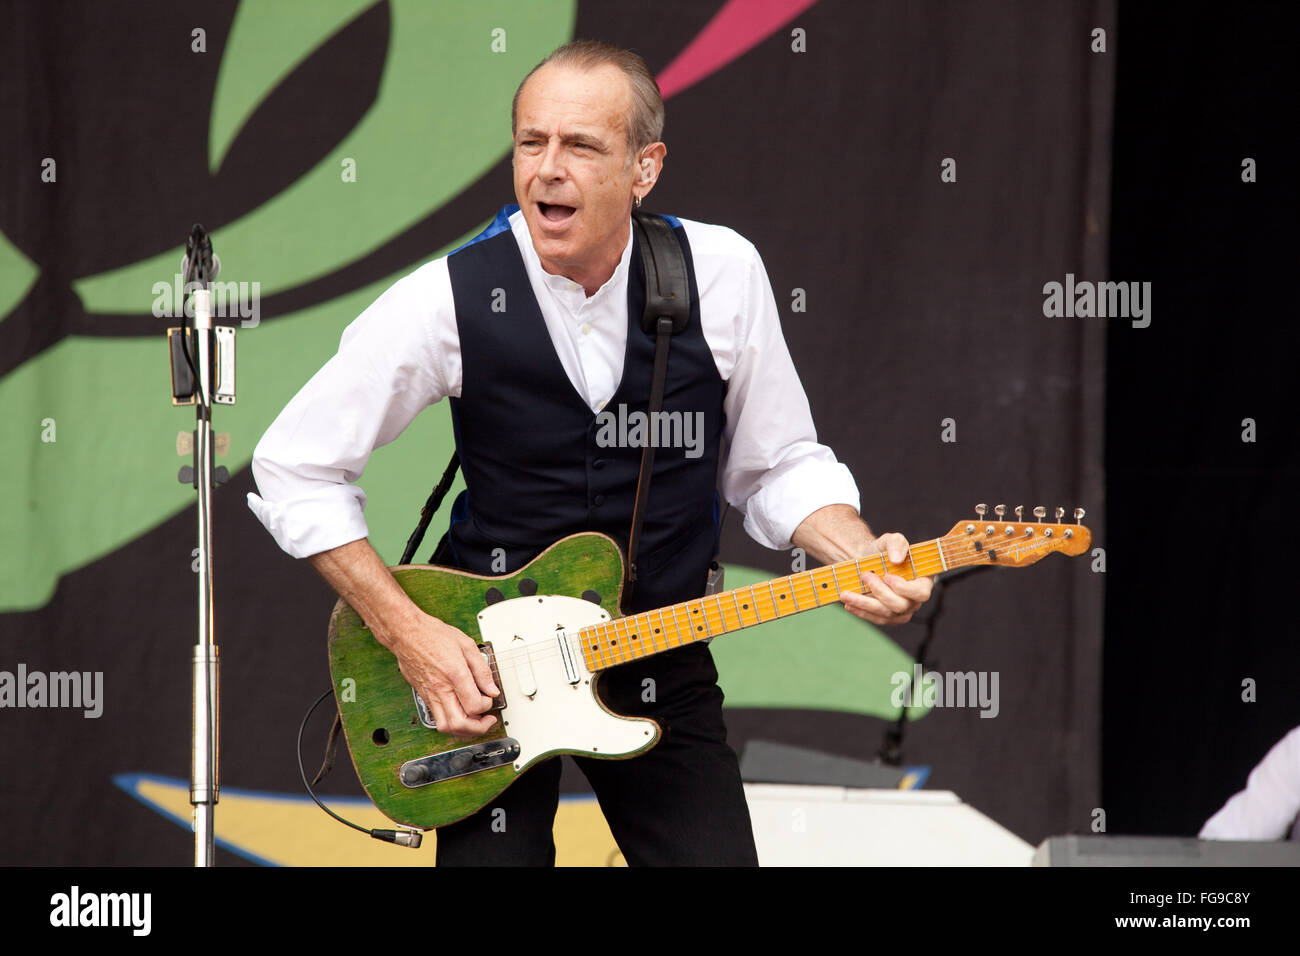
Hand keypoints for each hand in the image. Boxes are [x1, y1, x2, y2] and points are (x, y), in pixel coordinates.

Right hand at [389, 612, 500, 738]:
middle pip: (459, 724)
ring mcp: (430, 695)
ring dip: (463, 730)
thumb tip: (491, 688)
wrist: (407, 633)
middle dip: (478, 728)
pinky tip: (459, 713)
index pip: (474, 705)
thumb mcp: (466, 645)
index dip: (487, 705)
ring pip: (445, 727)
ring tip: (474, 721)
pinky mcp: (424, 697)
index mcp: (454, 674)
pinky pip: (437, 719)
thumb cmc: (433, 635)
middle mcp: (441, 689)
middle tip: (487, 719)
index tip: (490, 697)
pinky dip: (451, 723)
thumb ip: (481, 669)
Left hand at [838, 532, 932, 625]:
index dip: (904, 588)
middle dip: (880, 592)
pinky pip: (875, 619)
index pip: (921, 593)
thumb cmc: (883, 552)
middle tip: (865, 575)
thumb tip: (897, 559)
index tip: (886, 576)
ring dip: (864, 604)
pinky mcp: (887, 617)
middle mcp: (914, 600)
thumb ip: (897, 543)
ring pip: (885, 614)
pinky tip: (848, 603)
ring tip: (846, 594)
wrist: (867, 563)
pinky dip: (860, 611)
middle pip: (900, 606)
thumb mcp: (890, 540)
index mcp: (923, 582)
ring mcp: (901, 611)